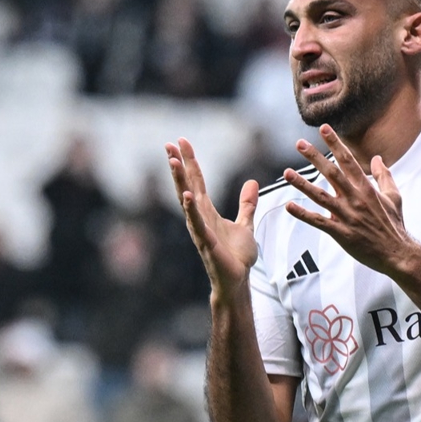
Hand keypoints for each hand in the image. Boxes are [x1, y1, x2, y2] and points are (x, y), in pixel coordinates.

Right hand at [167, 139, 258, 297]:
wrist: (237, 280)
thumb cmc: (236, 256)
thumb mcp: (245, 224)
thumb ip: (247, 204)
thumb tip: (252, 182)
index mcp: (208, 211)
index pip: (197, 181)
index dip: (191, 162)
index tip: (181, 141)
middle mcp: (200, 217)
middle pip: (187, 185)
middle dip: (179, 165)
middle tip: (169, 144)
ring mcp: (201, 229)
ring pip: (187, 201)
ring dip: (179, 181)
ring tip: (172, 161)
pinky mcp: (206, 243)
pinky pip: (197, 223)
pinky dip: (191, 210)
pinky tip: (186, 195)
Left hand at [283, 125, 415, 273]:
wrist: (398, 253)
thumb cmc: (395, 225)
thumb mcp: (394, 196)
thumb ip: (384, 176)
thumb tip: (378, 159)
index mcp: (367, 188)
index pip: (348, 161)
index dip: (335, 144)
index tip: (324, 129)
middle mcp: (356, 199)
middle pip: (332, 173)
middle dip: (315, 157)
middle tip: (299, 144)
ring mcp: (348, 216)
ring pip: (321, 196)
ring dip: (302, 184)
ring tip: (287, 173)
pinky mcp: (342, 233)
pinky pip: (319, 221)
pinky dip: (303, 214)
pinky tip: (290, 206)